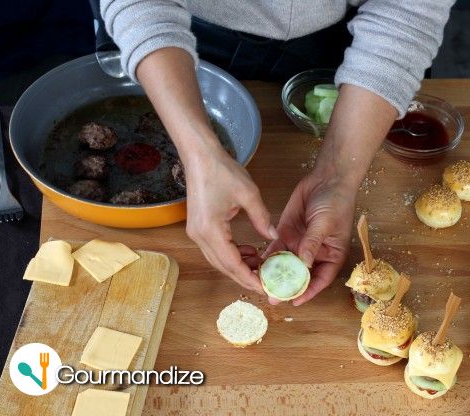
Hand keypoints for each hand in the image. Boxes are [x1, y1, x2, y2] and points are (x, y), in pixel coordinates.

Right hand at [184, 144, 276, 292]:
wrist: (199, 156)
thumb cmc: (222, 170)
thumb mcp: (249, 194)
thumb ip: (262, 218)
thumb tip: (273, 236)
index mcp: (211, 230)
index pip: (232, 263)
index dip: (249, 278)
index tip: (265, 287)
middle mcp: (200, 236)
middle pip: (223, 267)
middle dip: (245, 276)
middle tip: (267, 282)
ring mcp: (196, 233)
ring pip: (218, 260)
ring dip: (239, 266)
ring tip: (261, 266)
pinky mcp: (198, 228)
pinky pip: (216, 249)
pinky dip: (232, 254)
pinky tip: (248, 251)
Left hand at [264, 173, 356, 305]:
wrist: (327, 177)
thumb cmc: (336, 201)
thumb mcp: (325, 223)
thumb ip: (312, 243)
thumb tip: (303, 264)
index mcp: (331, 254)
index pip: (320, 278)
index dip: (309, 291)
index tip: (295, 301)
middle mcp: (314, 253)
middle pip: (301, 275)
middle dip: (287, 286)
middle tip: (273, 297)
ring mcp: (299, 243)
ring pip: (286, 264)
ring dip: (275, 274)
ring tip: (261, 284)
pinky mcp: (287, 232)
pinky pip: (276, 248)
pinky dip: (268, 257)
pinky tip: (258, 265)